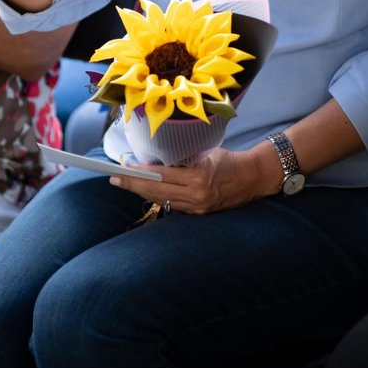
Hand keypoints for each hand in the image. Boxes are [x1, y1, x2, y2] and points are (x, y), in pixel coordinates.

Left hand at [109, 145, 270, 214]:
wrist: (254, 177)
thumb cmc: (230, 160)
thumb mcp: (206, 154)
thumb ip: (183, 160)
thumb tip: (156, 163)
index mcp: (199, 177)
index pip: (162, 176)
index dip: (141, 174)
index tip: (123, 169)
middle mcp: (197, 195)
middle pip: (157, 192)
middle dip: (133, 186)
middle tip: (114, 179)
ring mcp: (198, 207)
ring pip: (162, 201)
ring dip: (142, 192)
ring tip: (125, 184)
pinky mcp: (200, 213)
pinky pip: (173, 205)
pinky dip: (159, 197)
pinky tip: (147, 191)